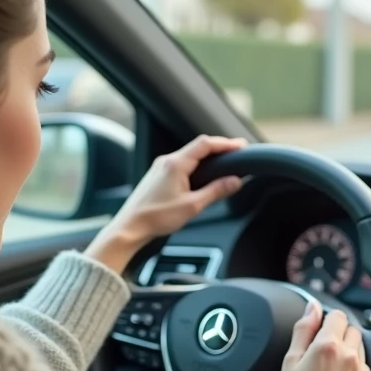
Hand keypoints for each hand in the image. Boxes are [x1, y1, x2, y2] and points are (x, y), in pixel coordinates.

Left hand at [85, 135, 246, 272]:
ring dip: (206, 157)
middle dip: (218, 149)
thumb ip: (216, 191)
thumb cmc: (156, 217)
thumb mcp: (192, 206)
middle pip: (198, 147)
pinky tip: (202, 174)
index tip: (240, 146)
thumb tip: (235, 181)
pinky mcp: (157, 176)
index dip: (225, 143)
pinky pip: (180, 164)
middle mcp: (167, 161)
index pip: (205, 144)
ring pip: (188, 155)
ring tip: (223, 162)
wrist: (130, 227)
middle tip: (236, 152)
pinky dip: (195, 165)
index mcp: (176, 164)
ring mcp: (160, 167)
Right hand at [276, 303, 370, 370]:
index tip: (319, 335)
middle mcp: (350, 355)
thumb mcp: (290, 362)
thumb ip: (303, 329)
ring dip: (349, 354)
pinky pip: (366, 370)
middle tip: (323, 357)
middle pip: (353, 330)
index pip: (337, 316)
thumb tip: (312, 307)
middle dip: (340, 337)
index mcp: (328, 345)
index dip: (326, 323)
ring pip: (361, 349)